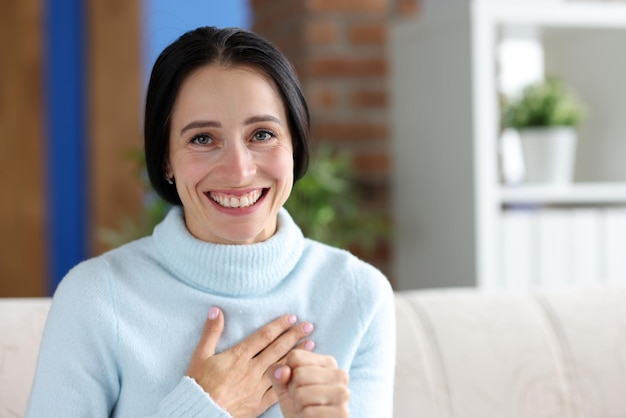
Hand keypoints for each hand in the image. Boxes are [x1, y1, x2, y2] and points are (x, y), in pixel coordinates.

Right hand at [186, 308, 313, 417]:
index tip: (292, 318)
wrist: (199, 411)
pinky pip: (278, 391)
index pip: (264, 336)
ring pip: (281, 367)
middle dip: (294, 336)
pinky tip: (300, 374)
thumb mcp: (201, 355)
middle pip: (277, 349)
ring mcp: (257, 387)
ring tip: (311, 345)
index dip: (279, 326)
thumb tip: (216, 310)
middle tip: (309, 326)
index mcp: (239, 356)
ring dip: (297, 355)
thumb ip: (211, 332)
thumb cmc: (199, 384)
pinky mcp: (259, 403)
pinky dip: (291, 381)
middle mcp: (251, 369)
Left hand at [270, 350, 349, 417]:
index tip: (297, 385)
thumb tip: (283, 371)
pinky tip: (314, 417)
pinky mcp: (342, 413)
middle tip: (302, 400)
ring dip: (299, 405)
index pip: (295, 357)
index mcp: (328, 362)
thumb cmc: (298, 405)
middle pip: (299, 374)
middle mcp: (340, 374)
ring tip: (308, 408)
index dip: (288, 374)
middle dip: (293, 391)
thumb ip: (278, 373)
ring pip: (302, 394)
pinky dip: (305, 417)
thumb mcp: (284, 386)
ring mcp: (343, 394)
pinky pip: (308, 412)